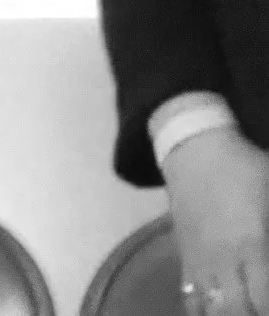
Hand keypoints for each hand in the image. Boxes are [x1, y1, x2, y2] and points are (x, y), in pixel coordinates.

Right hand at [165, 128, 268, 315]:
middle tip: (262, 303)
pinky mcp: (185, 258)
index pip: (264, 300)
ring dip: (229, 314)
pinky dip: (206, 311)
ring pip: (211, 311)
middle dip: (253, 313)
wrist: (193, 148)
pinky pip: (191, 299)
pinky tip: (220, 309)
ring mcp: (200, 261)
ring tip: (244, 307)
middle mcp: (223, 261)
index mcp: (251, 245)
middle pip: (238, 311)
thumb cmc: (246, 168)